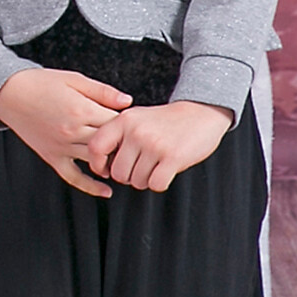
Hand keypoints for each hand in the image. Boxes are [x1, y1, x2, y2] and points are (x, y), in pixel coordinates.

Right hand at [0, 66, 132, 196]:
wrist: (7, 92)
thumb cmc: (39, 83)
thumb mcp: (73, 78)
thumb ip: (102, 91)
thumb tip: (128, 102)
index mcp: (81, 110)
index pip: (117, 123)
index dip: (127, 124)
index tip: (132, 123)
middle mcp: (72, 131)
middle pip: (110, 144)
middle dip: (123, 145)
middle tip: (133, 144)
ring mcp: (62, 146)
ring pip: (95, 161)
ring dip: (112, 163)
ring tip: (123, 161)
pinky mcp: (51, 156)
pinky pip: (72, 176)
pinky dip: (90, 186)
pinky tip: (105, 190)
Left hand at [83, 100, 231, 191]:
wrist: (200, 112)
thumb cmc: (166, 120)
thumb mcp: (136, 118)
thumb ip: (118, 135)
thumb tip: (102, 163)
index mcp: (123, 121)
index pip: (96, 147)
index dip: (97, 164)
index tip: (105, 170)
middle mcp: (136, 132)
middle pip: (118, 172)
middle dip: (128, 177)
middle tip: (139, 169)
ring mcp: (154, 144)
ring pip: (137, 181)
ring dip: (145, 180)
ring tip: (154, 167)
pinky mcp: (173, 157)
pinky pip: (156, 184)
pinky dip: (160, 183)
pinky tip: (164, 172)